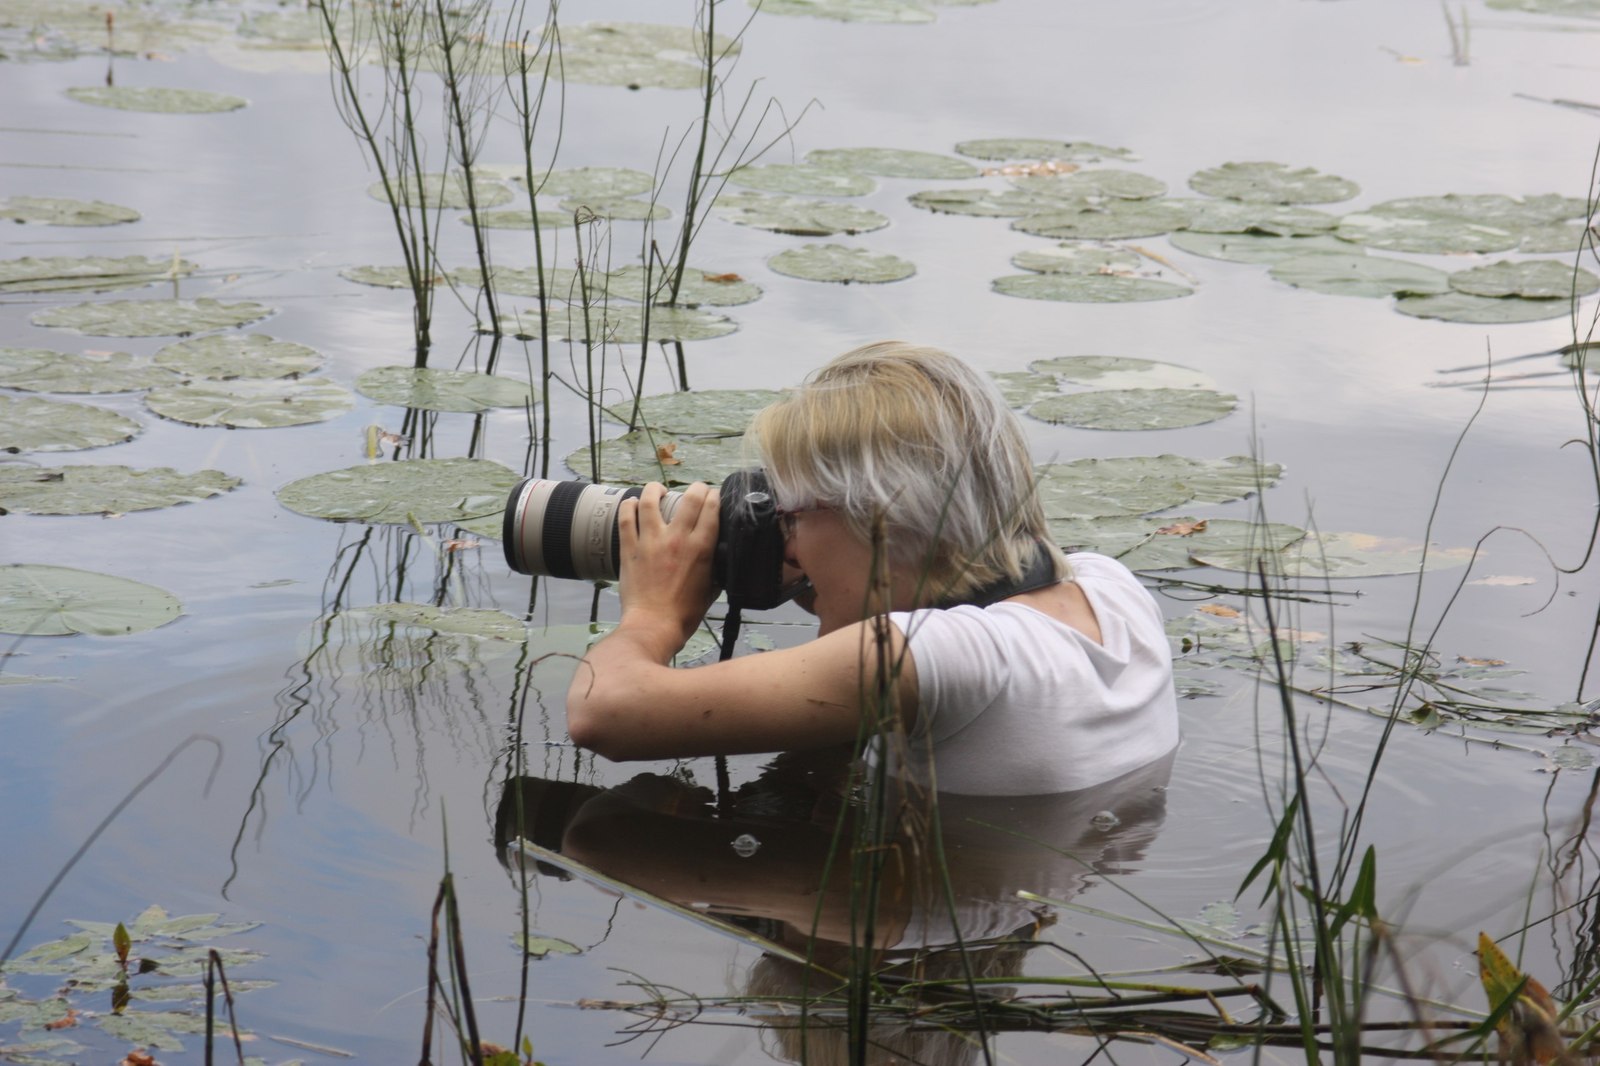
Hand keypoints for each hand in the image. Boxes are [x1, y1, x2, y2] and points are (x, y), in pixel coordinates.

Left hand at [614, 482, 719, 658]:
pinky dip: (628, 506)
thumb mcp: (712, 590)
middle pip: (689, 498)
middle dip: (695, 488)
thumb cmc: (684, 614)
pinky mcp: (630, 548)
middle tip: (695, 490)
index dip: (714, 496)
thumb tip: (720, 560)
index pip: (711, 508)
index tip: (714, 496)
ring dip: (655, 490)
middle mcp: (678, 539)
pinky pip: (626, 519)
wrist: (654, 625)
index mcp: (701, 548)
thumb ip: (716, 570)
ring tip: (658, 489)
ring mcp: (651, 541)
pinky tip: (631, 502)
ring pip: (651, 501)